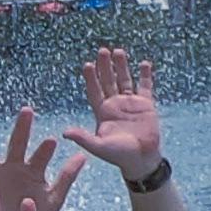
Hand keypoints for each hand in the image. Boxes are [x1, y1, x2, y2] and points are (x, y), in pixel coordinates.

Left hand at [62, 46, 166, 180]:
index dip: (91, 78)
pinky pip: (145, 86)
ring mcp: (130, 103)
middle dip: (105, 66)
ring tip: (118, 51)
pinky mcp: (146, 105)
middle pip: (108, 80)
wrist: (141, 159)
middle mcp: (115, 104)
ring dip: (121, 66)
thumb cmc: (119, 156)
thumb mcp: (99, 147)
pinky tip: (144, 63)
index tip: (88, 65)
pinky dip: (145, 75)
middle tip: (102, 50)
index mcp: (102, 111)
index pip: (94, 90)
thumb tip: (65, 133)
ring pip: (125, 79)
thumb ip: (83, 138)